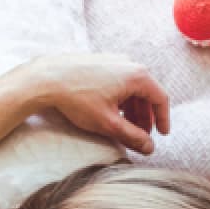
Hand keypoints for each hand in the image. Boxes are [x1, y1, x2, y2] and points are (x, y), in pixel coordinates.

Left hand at [30, 53, 171, 155]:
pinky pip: (118, 81)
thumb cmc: (77, 98)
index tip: (161, 135)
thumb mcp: (108, 123)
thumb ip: (132, 137)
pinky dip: (120, 99)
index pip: (160, 99)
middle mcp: (128, 63)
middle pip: (146, 93)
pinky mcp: (100, 62)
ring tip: (124, 127)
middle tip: (140, 135)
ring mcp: (114, 60)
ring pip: (131, 88)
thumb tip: (149, 148)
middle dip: (145, 117)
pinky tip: (109, 112)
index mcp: (137, 75)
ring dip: (132, 109)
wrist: (46, 79)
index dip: (163, 120)